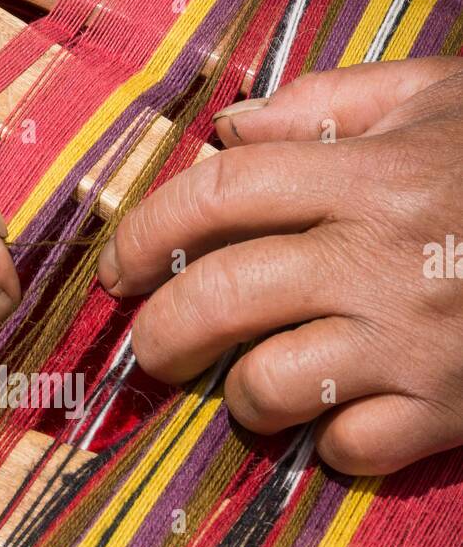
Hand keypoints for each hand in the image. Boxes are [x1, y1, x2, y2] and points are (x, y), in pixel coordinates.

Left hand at [98, 57, 462, 474]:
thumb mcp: (436, 97)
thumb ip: (327, 100)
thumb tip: (228, 129)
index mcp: (369, 172)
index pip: (217, 194)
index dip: (145, 231)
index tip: (118, 268)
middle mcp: (380, 256)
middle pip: (220, 295)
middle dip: (159, 333)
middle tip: (150, 349)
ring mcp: (413, 340)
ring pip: (268, 385)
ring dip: (240, 393)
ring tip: (252, 385)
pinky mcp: (449, 408)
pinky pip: (349, 449)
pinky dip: (329, 444)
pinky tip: (342, 419)